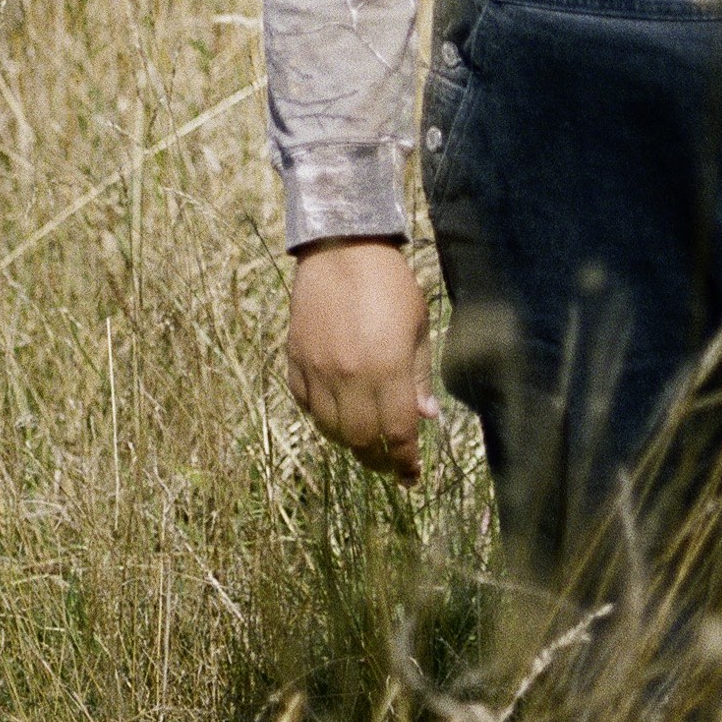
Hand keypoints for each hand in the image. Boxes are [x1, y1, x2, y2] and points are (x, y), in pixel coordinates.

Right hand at [286, 239, 437, 481]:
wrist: (341, 247)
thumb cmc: (389, 283)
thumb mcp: (417, 324)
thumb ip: (419, 375)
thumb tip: (426, 417)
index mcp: (387, 367)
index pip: (396, 433)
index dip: (405, 461)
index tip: (411, 475)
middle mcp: (349, 375)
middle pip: (360, 440)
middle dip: (377, 460)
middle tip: (389, 464)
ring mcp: (318, 370)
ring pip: (330, 430)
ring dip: (350, 442)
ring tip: (365, 440)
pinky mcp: (295, 361)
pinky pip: (306, 406)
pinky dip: (322, 419)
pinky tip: (337, 414)